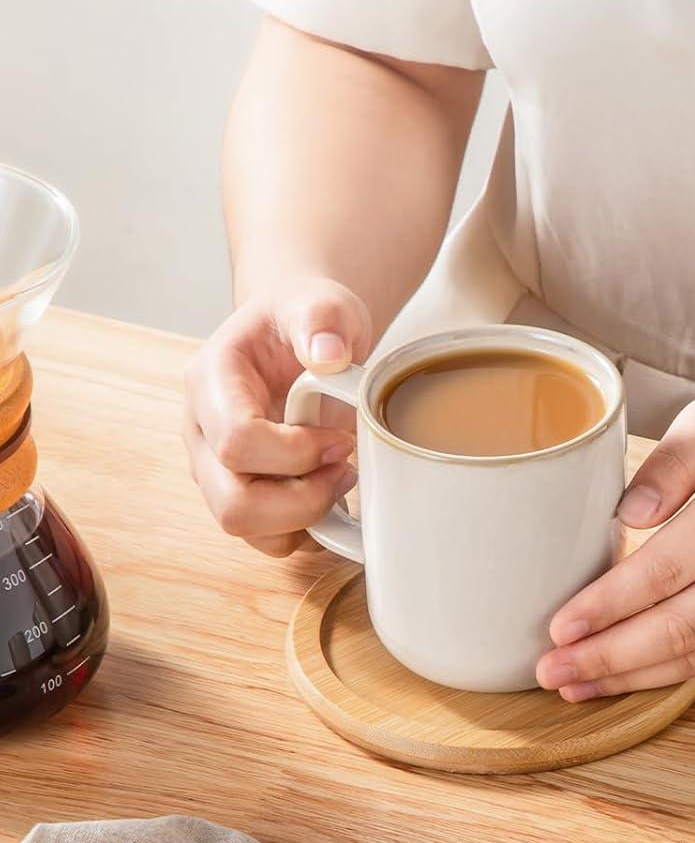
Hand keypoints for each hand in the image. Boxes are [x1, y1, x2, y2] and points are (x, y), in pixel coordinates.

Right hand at [183, 278, 370, 555]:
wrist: (299, 333)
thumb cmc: (305, 321)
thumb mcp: (320, 304)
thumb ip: (320, 319)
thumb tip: (327, 354)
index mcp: (211, 382)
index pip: (236, 442)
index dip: (297, 453)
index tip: (340, 438)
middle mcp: (201, 431)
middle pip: (233, 503)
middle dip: (301, 500)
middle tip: (345, 469)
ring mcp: (215, 467)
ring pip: (247, 529)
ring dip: (305, 518)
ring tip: (342, 479)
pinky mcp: (240, 491)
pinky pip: (267, 538)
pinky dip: (306, 530)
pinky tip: (332, 496)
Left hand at [536, 381, 694, 698]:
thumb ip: (671, 458)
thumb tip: (627, 517)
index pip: (663, 571)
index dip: (607, 606)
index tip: (558, 627)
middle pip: (676, 628)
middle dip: (607, 658)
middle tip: (549, 671)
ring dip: (632, 677)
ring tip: (575, 685)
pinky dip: (669, 672)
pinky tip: (627, 674)